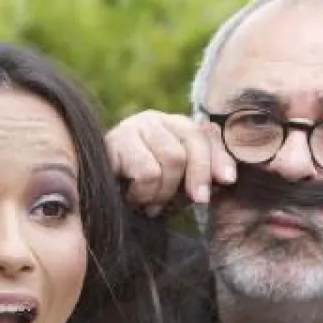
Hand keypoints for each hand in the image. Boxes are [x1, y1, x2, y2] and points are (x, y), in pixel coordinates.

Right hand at [105, 109, 234, 212]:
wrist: (94, 197)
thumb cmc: (142, 192)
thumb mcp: (178, 184)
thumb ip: (202, 173)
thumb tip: (228, 176)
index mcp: (174, 125)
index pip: (203, 135)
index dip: (218, 158)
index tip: (227, 181)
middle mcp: (154, 119)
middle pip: (190, 145)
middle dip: (194, 178)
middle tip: (189, 202)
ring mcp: (133, 127)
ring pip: (172, 158)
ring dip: (164, 190)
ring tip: (151, 203)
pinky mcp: (114, 142)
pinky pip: (147, 172)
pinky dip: (145, 193)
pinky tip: (133, 198)